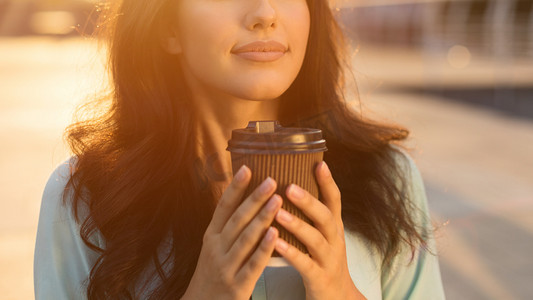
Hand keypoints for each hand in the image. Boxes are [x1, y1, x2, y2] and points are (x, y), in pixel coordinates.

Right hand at [183, 165, 281, 299]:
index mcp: (211, 236)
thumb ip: (228, 226)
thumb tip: (245, 199)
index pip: (223, 207)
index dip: (235, 187)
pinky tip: (275, 234)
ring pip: (245, 238)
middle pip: (237, 219)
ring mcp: (225, 266)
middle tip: (272, 180)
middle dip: (254, 198)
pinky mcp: (237, 285)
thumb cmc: (212, 273)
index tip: (246, 167)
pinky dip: (264, 249)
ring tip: (278, 199)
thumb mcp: (214, 247)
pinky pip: (252, 264)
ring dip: (262, 217)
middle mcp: (216, 248)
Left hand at [273, 161, 366, 299]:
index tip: (318, 163)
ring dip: (297, 225)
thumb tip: (292, 183)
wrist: (337, 298)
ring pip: (316, 240)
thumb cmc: (322, 260)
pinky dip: (292, 253)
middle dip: (309, 201)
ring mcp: (329, 260)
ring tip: (278, 213)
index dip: (328, 182)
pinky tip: (277, 244)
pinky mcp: (320, 278)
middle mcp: (335, 240)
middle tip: (289, 187)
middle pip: (326, 217)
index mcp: (333, 227)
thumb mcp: (323, 235)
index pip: (335, 200)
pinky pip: (306, 265)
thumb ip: (311, 214)